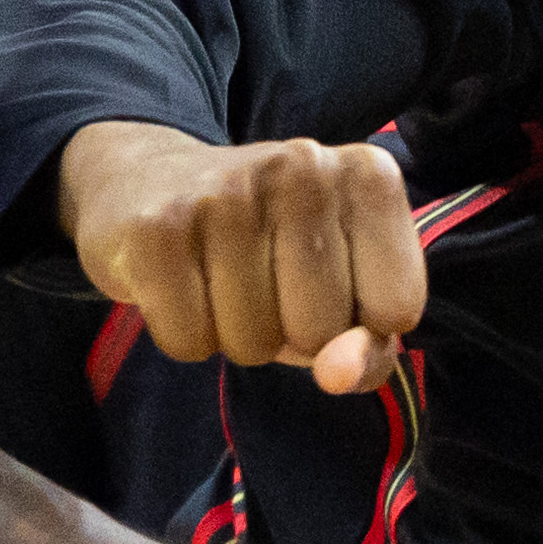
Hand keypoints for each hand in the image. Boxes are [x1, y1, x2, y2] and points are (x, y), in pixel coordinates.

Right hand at [57, 122, 423, 390]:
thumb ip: (369, 347)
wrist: (146, 180)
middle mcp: (304, 167)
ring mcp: (227, 193)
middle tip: (261, 280)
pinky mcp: (158, 228)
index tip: (326, 283)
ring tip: (218, 277)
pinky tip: (179, 283)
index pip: (396, 309)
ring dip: (234, 334)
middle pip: (321, 332)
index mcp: (367, 175)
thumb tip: (338, 376)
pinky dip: (184, 334)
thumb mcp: (341, 288)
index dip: (355, 324)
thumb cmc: (265, 245)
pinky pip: (190, 342)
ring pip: (253, 344)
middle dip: (289, 333)